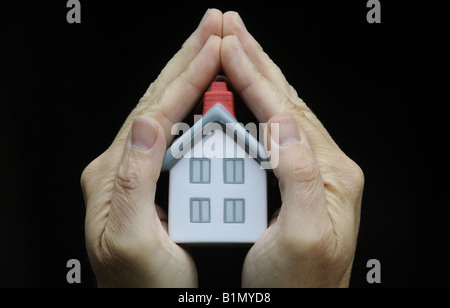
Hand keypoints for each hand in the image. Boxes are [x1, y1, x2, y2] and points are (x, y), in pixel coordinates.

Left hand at [81, 9, 221, 287]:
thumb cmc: (139, 286)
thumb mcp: (131, 239)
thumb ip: (133, 179)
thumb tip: (147, 123)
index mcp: (112, 175)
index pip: (155, 111)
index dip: (187, 76)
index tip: (214, 46)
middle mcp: (122, 167)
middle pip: (158, 100)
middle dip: (187, 60)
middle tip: (212, 27)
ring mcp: (138, 173)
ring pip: (169, 114)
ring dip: (192, 78)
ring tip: (211, 50)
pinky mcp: (154, 183)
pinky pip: (178, 137)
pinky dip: (196, 110)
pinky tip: (207, 97)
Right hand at [221, 12, 363, 286]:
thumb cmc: (301, 285)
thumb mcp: (301, 236)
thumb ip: (298, 176)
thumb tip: (283, 124)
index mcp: (331, 174)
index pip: (285, 112)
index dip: (253, 77)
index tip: (228, 46)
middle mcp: (323, 167)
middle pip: (285, 102)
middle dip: (257, 62)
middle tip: (233, 28)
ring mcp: (309, 173)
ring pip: (277, 113)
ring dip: (255, 78)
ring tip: (237, 50)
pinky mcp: (293, 183)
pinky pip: (270, 136)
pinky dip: (253, 108)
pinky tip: (244, 95)